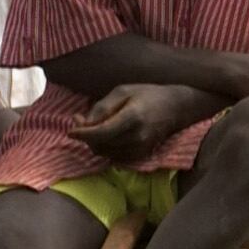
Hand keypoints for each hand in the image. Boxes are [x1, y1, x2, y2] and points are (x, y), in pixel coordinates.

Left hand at [68, 83, 209, 162]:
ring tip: (94, 127)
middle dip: (86, 136)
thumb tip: (82, 124)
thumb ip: (101, 107)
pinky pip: (114, 156)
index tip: (70, 129)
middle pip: (100, 145)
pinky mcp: (141, 155)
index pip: (100, 133)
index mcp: (132, 117)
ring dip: (94, 142)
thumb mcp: (123, 91)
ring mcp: (141, 148)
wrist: (177, 107)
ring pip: (105, 153)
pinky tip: (107, 135)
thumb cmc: (148, 94)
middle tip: (81, 121)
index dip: (82, 134)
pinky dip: (106, 147)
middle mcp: (137, 137)